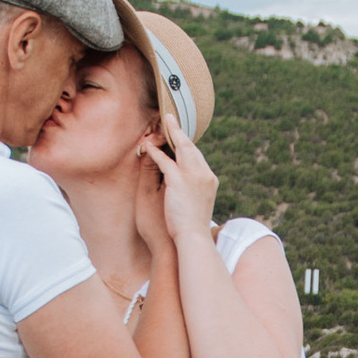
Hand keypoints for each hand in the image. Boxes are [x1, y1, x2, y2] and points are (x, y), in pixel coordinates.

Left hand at [139, 108, 218, 241]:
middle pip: (191, 147)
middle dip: (180, 132)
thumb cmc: (193, 229)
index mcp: (210, 180)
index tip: (180, 136)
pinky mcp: (179, 180)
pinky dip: (155, 152)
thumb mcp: (197, 205)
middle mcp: (204, 174)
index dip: (187, 145)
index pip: (198, 156)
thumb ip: (195, 192)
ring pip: (180, 148)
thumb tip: (192, 189)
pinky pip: (164, 161)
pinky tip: (148, 146)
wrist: (194, 238)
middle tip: (170, 119)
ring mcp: (193, 176)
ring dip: (170, 134)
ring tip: (162, 122)